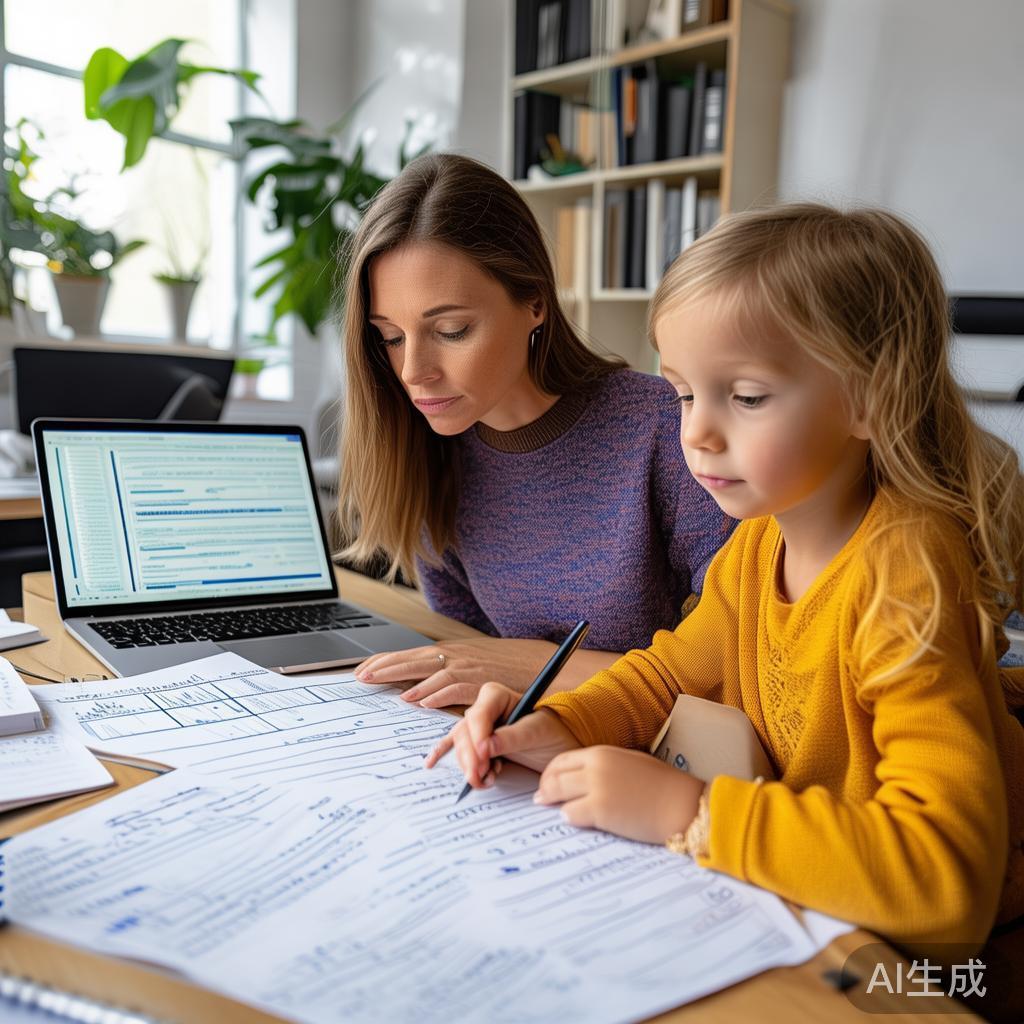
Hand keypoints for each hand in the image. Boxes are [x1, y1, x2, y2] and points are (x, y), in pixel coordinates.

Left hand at [354, 638, 566, 707]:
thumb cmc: (503, 667)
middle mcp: (456, 656)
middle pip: (414, 659)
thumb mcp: (470, 665)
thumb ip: (445, 673)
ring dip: (406, 678)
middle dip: (386, 667)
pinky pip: (456, 687)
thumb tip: (416, 686)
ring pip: (431, 670)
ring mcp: (469, 668)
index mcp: (450, 652)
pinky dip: (437, 693)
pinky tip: (421, 701)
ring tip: (385, 689)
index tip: (362, 670)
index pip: (411, 655)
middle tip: (361, 677)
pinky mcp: (482, 682)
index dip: (385, 662)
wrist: (538, 662)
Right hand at [424, 682, 580, 785]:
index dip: (478, 737)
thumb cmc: (555, 732)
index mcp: (497, 696)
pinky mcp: (478, 741)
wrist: (563, 744)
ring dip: (468, 765)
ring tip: (486, 780)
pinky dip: (444, 754)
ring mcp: (479, 725)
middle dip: (471, 757)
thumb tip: (484, 748)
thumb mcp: (538, 734)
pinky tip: (432, 763)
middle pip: (465, 733)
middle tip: (481, 777)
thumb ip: (511, 738)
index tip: (484, 759)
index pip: (478, 715)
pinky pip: (456, 746)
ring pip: (461, 744)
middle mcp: (484, 708)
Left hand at [535, 747, 705, 844]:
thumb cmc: (662, 785)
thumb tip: (586, 777)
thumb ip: (605, 766)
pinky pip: (571, 814)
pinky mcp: (600, 811)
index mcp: (602, 753)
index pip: (563, 759)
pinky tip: (572, 820)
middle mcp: (595, 767)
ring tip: (553, 809)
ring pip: (558, 794)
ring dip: (554, 803)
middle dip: (545, 788)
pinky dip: (569, 817)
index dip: (551, 772)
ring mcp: (597, 788)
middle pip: (556, 776)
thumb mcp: (630, 763)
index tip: (547, 782)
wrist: (682, 804)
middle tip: (541, 798)